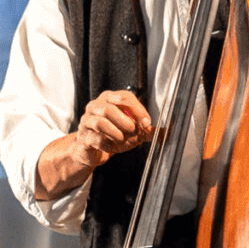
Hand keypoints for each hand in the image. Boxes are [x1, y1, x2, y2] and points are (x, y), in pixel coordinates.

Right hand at [33, 90, 154, 200]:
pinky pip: (95, 139)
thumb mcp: (133, 132)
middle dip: (126, 122)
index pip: (124, 97)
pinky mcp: (83, 136)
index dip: (138, 110)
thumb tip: (165, 132)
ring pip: (100, 122)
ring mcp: (87, 121)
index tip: (147, 123)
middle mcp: (95, 106)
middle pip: (110, 108)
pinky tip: (111, 147)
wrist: (92, 150)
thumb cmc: (112, 135)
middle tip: (134, 131)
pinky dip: (107, 144)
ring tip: (122, 139)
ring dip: (116, 133)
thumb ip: (147, 130)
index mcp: (109, 99)